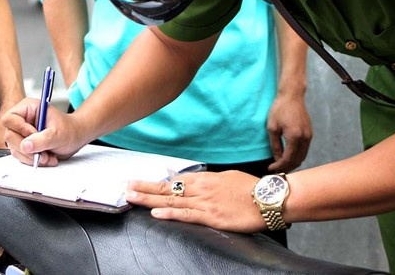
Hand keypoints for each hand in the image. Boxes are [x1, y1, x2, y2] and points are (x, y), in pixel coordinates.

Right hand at [0, 97, 87, 165]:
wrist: (75, 138)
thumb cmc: (69, 129)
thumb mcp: (58, 133)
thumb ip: (42, 139)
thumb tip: (25, 146)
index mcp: (28, 108)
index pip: (10, 119)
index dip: (20, 130)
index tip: (35, 136)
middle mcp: (22, 120)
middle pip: (10, 135)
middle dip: (27, 148)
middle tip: (43, 153)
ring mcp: (21, 133)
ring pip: (14, 148)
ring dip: (31, 156)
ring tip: (48, 156)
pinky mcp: (23, 145)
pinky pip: (20, 155)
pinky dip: (32, 160)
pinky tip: (46, 157)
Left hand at [127, 170, 264, 232]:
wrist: (269, 198)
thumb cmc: (252, 189)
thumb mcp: (228, 178)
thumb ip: (211, 181)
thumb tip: (199, 182)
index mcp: (206, 178)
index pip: (175, 180)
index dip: (156, 183)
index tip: (141, 183)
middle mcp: (202, 188)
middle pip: (167, 188)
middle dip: (145, 187)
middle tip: (126, 186)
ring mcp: (205, 202)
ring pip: (172, 200)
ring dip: (149, 199)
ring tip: (131, 197)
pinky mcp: (212, 217)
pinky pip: (187, 215)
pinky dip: (170, 213)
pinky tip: (156, 213)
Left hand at [266, 93, 312, 171]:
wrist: (292, 96)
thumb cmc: (279, 109)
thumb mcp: (272, 127)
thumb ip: (275, 145)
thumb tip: (277, 159)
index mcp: (295, 137)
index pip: (288, 159)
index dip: (279, 166)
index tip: (270, 168)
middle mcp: (305, 138)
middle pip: (297, 160)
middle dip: (286, 167)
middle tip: (276, 169)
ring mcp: (309, 136)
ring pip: (303, 156)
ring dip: (293, 163)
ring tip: (281, 165)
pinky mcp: (310, 133)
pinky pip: (305, 150)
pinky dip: (297, 156)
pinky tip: (289, 156)